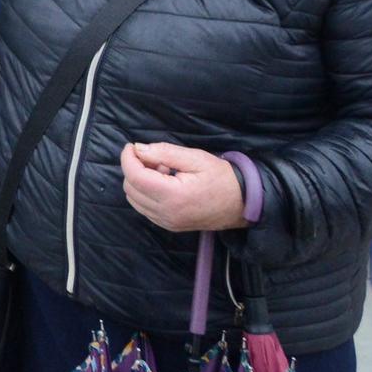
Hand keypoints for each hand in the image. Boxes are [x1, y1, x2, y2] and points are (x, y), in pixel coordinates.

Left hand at [121, 142, 249, 232]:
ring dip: (140, 181)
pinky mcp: (169, 225)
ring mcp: (167, 222)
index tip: (132, 146)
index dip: (128, 158)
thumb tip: (138, 149)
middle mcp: (166, 213)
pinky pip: (144, 208)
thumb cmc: (222, 178)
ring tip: (163, 171)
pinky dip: (145, 193)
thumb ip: (164, 152)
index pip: (135, 176)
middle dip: (135, 168)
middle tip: (156, 158)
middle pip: (130, 187)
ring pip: (134, 199)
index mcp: (173, 196)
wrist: (243, 204)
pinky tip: (164, 184)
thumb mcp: (196, 158)